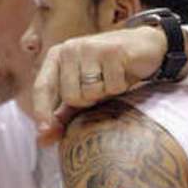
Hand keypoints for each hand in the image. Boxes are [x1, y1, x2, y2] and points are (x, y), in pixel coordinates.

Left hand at [32, 25, 168, 145]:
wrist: (145, 46)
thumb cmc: (109, 71)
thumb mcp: (83, 91)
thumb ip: (62, 115)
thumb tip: (42, 140)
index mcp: (56, 56)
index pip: (42, 87)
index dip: (42, 111)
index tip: (45, 134)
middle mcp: (69, 48)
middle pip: (71, 96)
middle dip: (89, 100)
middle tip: (101, 85)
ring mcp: (90, 47)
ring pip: (91, 93)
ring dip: (106, 93)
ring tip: (112, 78)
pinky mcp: (111, 51)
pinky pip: (112, 87)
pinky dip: (121, 86)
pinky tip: (124, 73)